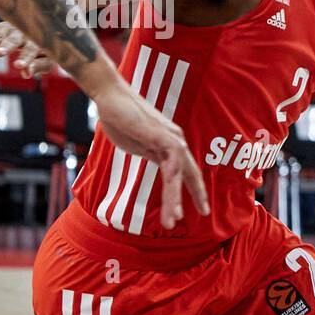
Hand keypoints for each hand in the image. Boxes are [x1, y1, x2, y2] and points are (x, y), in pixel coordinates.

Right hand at [0, 22, 54, 78]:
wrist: (38, 29)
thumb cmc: (44, 50)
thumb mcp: (47, 60)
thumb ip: (38, 66)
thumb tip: (26, 73)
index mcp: (37, 40)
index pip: (32, 49)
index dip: (26, 58)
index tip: (20, 66)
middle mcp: (21, 32)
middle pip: (13, 39)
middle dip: (5, 46)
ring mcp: (7, 29)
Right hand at [88, 79, 209, 228]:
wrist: (109, 96)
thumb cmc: (120, 117)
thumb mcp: (137, 144)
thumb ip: (151, 155)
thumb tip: (159, 166)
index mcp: (170, 145)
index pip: (186, 171)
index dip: (194, 189)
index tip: (199, 208)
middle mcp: (175, 141)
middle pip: (189, 173)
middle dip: (197, 195)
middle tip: (204, 213)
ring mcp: (169, 138)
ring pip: (179, 173)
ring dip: (175, 198)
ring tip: (173, 219)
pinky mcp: (160, 135)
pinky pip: (171, 161)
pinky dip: (172, 179)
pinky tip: (172, 193)